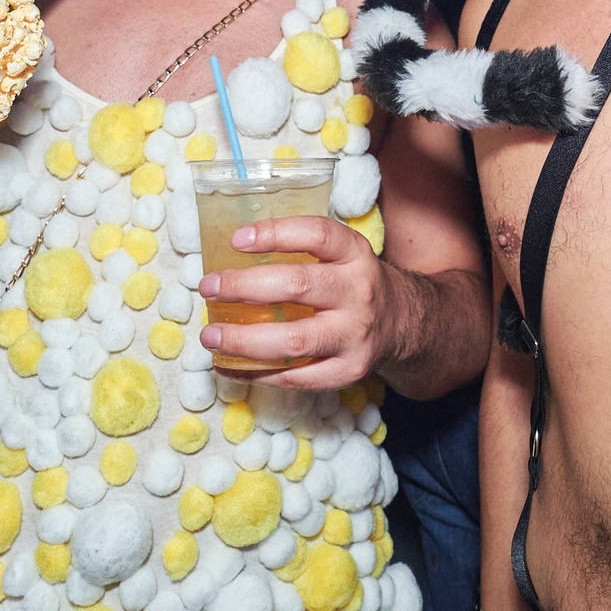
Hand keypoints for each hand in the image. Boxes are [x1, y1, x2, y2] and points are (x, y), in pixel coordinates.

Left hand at [198, 216, 397, 388]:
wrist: (401, 324)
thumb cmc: (352, 284)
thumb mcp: (342, 255)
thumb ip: (300, 250)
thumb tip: (230, 254)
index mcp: (355, 255)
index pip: (318, 234)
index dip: (276, 233)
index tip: (237, 240)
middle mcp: (358, 292)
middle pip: (297, 286)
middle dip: (244, 287)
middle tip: (209, 287)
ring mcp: (355, 336)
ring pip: (293, 341)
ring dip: (243, 340)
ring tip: (211, 335)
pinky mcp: (348, 371)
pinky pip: (296, 377)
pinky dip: (256, 373)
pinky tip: (230, 366)